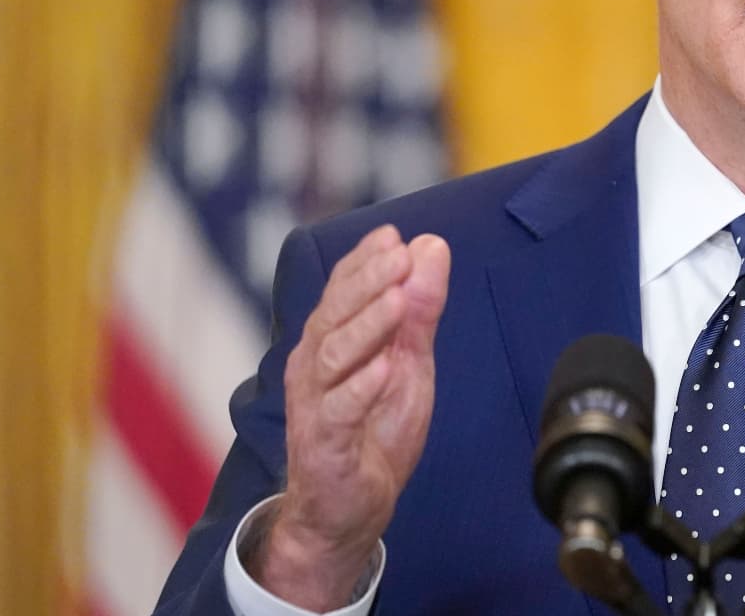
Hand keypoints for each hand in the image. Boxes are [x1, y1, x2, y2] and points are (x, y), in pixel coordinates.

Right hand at [252, 224, 450, 609]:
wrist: (347, 509)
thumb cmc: (372, 430)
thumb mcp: (408, 363)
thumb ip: (419, 309)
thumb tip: (431, 247)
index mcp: (330, 340)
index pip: (341, 289)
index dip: (364, 261)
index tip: (393, 235)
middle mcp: (313, 365)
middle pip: (334, 314)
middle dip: (367, 281)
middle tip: (399, 256)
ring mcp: (314, 404)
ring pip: (332, 355)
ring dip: (366, 326)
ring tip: (397, 301)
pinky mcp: (323, 444)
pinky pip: (338, 411)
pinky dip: (361, 388)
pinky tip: (384, 368)